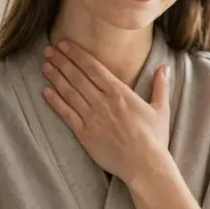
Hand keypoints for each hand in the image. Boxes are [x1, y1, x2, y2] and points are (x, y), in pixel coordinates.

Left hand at [41, 40, 170, 184]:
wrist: (144, 164)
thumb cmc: (154, 138)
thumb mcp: (161, 109)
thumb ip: (161, 86)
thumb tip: (165, 68)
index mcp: (120, 92)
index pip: (93, 67)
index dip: (77, 54)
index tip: (64, 44)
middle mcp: (102, 101)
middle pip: (77, 76)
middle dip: (61, 61)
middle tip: (48, 49)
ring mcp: (91, 117)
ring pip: (69, 92)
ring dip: (55, 77)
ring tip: (45, 66)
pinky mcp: (84, 133)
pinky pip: (66, 114)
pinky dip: (55, 101)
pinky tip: (46, 91)